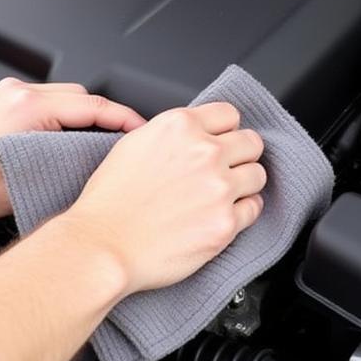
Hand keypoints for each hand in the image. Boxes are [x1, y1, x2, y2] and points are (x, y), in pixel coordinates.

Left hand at [0, 78, 144, 218]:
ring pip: (67, 95)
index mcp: (30, 109)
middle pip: (84, 96)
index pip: (93, 106)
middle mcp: (23, 93)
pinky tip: (67, 134)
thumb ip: (63, 168)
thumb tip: (91, 168)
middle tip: (123, 140)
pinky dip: (65, 113)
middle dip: (107, 116)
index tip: (141, 129)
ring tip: (96, 140)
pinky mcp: (7, 97)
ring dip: (85, 114)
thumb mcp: (24, 183)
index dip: (124, 119)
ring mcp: (14, 92)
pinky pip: (49, 98)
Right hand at [60, 102, 265, 295]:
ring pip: (258, 174)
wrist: (102, 246)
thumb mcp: (133, 144)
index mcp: (180, 126)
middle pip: (252, 142)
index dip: (225, 130)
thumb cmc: (108, 201)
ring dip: (245, 184)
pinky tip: (223, 215)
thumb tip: (193, 135)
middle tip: (227, 168)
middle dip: (241, 155)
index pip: (230, 114)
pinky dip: (243, 212)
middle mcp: (205, 152)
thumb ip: (171, 133)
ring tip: (223, 194)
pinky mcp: (225, 223)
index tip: (221, 141)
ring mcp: (219, 188)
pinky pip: (254, 209)